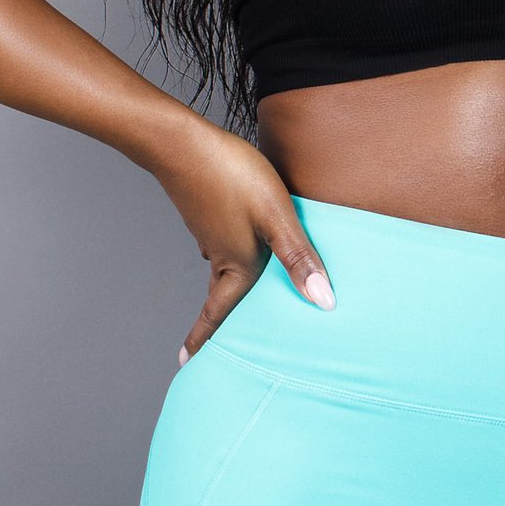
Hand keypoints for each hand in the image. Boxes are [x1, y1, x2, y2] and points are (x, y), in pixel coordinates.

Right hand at [150, 116, 336, 363]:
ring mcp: (211, 232)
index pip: (218, 315)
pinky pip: (221, 247)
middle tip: (208, 346)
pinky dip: (229, 259)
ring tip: (232, 303)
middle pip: (220, 298)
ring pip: (221, 271)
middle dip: (216, 323)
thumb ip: (299, 257)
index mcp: (236, 265)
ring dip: (225, 291)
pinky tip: (238, 247)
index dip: (204, 341)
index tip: (187, 365)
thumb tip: (324, 303)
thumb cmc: (231, 176)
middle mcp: (220, 254)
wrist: (180, 141)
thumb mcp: (276, 215)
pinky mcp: (209, 211)